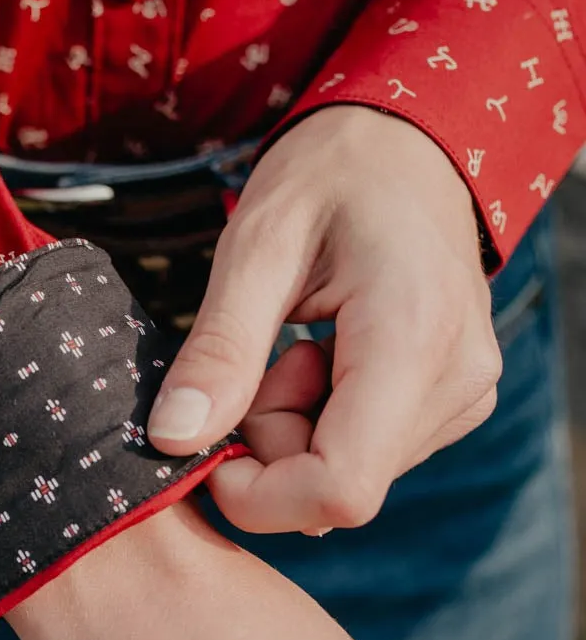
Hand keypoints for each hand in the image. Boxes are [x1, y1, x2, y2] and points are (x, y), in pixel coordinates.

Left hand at [146, 106, 500, 534]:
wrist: (408, 145)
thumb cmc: (331, 174)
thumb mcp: (256, 245)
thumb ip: (219, 347)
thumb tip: (173, 439)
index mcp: (413, 337)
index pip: (340, 488)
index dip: (259, 495)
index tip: (210, 441)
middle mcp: (458, 380)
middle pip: (338, 487)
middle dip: (270, 445)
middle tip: (258, 362)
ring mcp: (466, 396)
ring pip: (350, 475)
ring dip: (294, 428)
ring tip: (297, 345)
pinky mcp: (456, 402)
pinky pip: (369, 451)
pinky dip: (323, 420)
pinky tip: (325, 356)